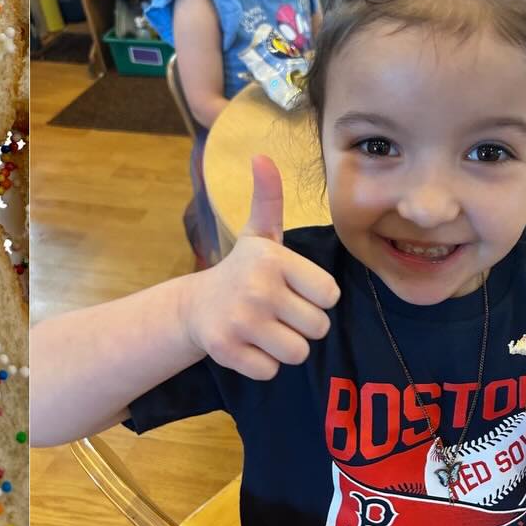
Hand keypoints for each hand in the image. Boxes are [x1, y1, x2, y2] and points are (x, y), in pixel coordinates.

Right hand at [180, 154, 339, 380]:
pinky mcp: (227, 352)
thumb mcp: (259, 234)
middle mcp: (257, 289)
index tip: (291, 286)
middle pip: (318, 328)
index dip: (314, 294)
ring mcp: (240, 322)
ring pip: (298, 353)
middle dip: (301, 323)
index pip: (330, 295)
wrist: (195, 306)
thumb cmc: (243, 270)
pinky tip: (247, 343)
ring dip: (284, 345)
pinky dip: (262, 363)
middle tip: (276, 309)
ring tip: (263, 326)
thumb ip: (269, 197)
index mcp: (273, 259)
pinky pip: (272, 371)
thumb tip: (262, 155)